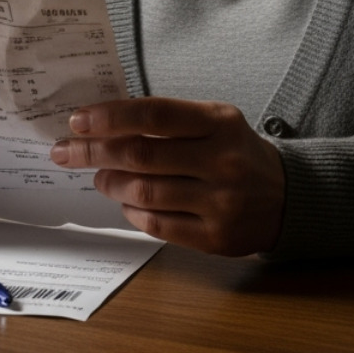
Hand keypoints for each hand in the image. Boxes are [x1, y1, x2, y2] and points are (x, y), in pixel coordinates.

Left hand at [49, 97, 284, 255]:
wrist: (287, 196)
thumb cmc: (235, 151)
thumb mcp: (214, 121)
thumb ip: (167, 120)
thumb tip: (103, 124)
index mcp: (219, 123)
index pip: (154, 116)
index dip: (110, 117)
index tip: (78, 121)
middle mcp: (222, 161)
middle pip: (141, 156)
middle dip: (94, 152)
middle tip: (65, 151)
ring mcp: (220, 203)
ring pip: (144, 193)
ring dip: (109, 183)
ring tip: (99, 176)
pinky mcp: (216, 238)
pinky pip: (158, 225)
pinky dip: (131, 211)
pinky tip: (124, 200)